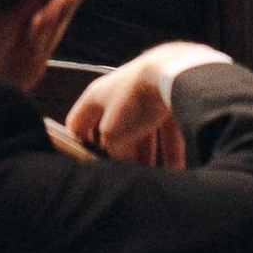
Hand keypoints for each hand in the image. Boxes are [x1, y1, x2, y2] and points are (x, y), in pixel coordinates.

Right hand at [64, 41, 226, 164]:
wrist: (170, 74)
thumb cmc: (133, 100)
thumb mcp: (113, 134)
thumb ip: (111, 151)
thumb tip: (121, 161)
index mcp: (96, 96)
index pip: (78, 121)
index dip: (78, 143)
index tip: (86, 163)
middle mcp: (117, 93)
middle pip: (115, 130)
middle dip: (121, 156)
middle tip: (125, 175)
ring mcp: (143, 95)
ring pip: (142, 132)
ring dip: (148, 157)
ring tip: (153, 177)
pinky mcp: (166, 98)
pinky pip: (164, 129)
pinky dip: (169, 150)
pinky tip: (174, 168)